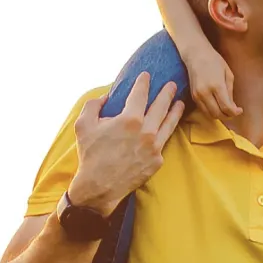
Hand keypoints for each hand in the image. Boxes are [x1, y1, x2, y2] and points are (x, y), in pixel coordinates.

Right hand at [67, 74, 185, 216]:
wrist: (98, 187)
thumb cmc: (90, 155)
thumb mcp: (83, 125)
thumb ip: (94, 105)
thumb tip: (106, 96)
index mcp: (130, 120)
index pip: (140, 94)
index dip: (144, 83)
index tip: (147, 75)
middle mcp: (146, 131)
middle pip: (161, 106)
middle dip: (167, 93)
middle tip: (172, 84)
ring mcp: (154, 146)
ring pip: (169, 123)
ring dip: (175, 111)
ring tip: (180, 102)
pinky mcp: (158, 160)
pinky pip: (163, 142)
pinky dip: (166, 132)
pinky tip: (169, 126)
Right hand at [183, 42, 239, 118]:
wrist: (196, 55)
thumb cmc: (215, 61)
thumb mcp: (228, 74)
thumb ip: (230, 91)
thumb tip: (232, 106)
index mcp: (217, 85)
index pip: (226, 107)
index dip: (235, 112)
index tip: (240, 110)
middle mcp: (205, 93)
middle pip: (217, 114)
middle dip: (228, 116)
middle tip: (234, 112)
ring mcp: (197, 95)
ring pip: (209, 114)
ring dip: (220, 115)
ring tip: (227, 110)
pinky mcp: (193, 97)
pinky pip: (203, 110)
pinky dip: (212, 111)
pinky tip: (218, 106)